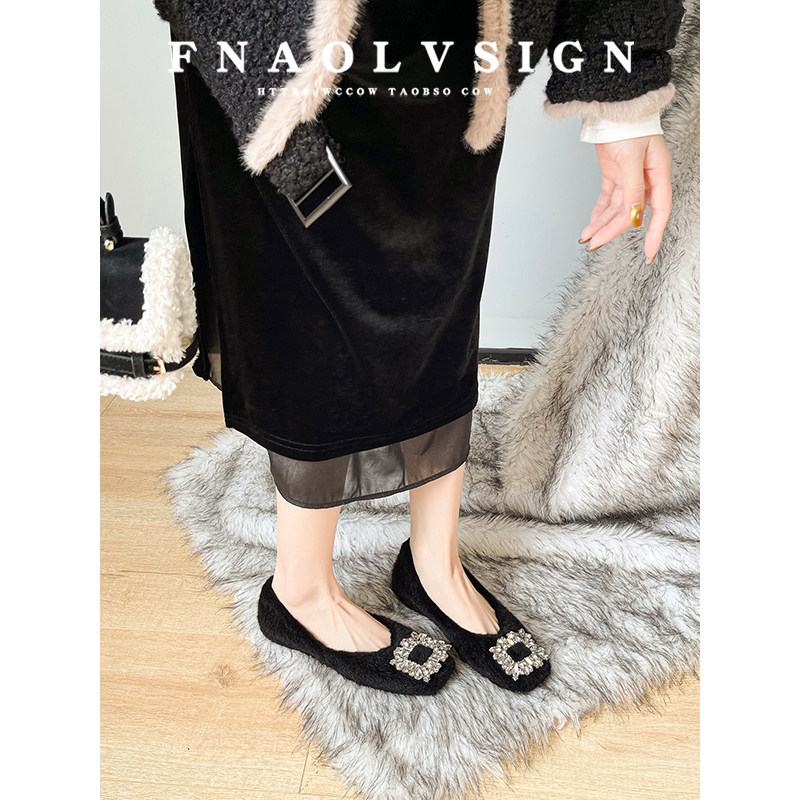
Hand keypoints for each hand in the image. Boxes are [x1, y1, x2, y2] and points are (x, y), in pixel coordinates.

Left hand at [580, 134, 672, 264]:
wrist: (612, 106)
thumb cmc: (628, 124)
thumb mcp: (631, 158)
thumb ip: (633, 188)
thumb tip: (634, 215)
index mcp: (658, 173)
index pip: (659, 210)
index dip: (654, 233)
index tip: (648, 253)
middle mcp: (645, 177)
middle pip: (631, 213)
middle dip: (612, 230)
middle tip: (596, 245)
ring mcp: (629, 176)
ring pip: (617, 208)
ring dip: (602, 224)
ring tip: (588, 239)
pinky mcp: (615, 173)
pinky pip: (608, 199)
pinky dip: (599, 212)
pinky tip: (591, 225)